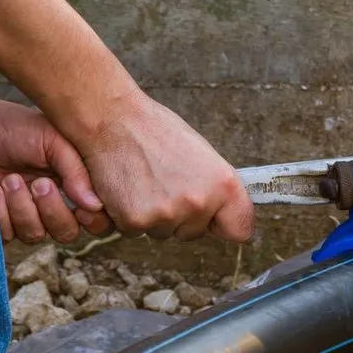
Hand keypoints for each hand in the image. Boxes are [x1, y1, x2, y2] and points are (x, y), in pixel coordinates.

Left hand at [0, 88, 112, 243]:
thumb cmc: (16, 127)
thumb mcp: (53, 139)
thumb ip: (76, 170)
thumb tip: (95, 204)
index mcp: (74, 183)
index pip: (97, 218)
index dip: (94, 220)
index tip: (80, 206)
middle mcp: (53, 203)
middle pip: (67, 233)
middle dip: (52, 211)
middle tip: (38, 184)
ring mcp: (25, 214)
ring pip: (35, 235)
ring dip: (22, 209)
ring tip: (11, 179)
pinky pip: (7, 236)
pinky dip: (1, 214)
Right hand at [78, 91, 253, 242]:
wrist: (112, 119)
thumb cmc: (153, 129)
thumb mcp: (200, 153)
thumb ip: (213, 186)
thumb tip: (219, 211)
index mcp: (224, 184)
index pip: (240, 228)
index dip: (223, 223)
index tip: (214, 218)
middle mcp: (200, 203)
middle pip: (194, 233)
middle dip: (180, 216)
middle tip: (164, 182)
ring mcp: (168, 215)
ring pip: (163, 232)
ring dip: (153, 215)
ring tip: (144, 179)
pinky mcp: (136, 221)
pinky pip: (136, 232)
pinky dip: (128, 215)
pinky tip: (127, 187)